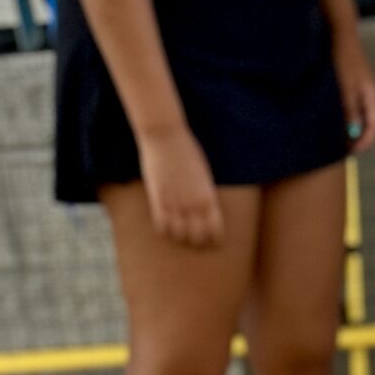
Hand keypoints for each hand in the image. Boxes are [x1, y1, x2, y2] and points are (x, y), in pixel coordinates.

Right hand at [139, 124, 223, 245]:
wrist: (165, 134)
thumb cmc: (186, 149)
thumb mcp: (204, 173)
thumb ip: (206, 194)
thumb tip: (207, 208)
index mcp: (208, 198)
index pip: (216, 231)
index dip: (214, 238)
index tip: (212, 239)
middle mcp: (193, 205)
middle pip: (198, 238)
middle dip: (198, 239)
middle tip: (194, 236)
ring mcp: (175, 203)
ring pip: (180, 236)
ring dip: (180, 236)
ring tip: (179, 230)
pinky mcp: (158, 200)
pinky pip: (162, 228)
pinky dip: (165, 230)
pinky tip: (166, 223)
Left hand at [331, 24, 374, 152]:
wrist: (339, 32)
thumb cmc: (343, 57)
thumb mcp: (345, 87)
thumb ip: (351, 111)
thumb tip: (354, 135)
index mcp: (373, 96)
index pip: (374, 127)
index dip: (364, 142)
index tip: (350, 152)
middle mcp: (370, 95)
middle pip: (367, 124)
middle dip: (356, 138)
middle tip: (341, 149)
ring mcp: (362, 90)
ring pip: (359, 117)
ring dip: (349, 128)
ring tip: (334, 137)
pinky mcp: (353, 86)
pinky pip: (352, 107)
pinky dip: (344, 116)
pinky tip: (332, 119)